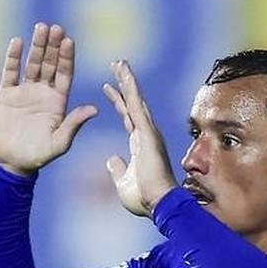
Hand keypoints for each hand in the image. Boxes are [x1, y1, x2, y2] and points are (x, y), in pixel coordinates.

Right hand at [0, 22, 97, 176]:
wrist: (10, 163)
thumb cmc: (37, 156)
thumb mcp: (58, 143)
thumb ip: (73, 125)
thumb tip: (94, 109)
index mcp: (58, 101)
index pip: (65, 73)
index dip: (67, 57)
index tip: (68, 40)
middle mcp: (43, 92)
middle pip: (50, 63)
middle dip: (52, 46)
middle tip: (55, 27)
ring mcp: (24, 91)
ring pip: (32, 63)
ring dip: (36, 46)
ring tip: (40, 27)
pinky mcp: (6, 94)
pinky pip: (10, 72)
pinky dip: (13, 57)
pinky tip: (16, 42)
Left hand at [102, 61, 176, 216]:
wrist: (158, 204)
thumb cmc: (143, 198)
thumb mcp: (123, 181)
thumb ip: (118, 169)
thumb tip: (111, 159)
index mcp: (139, 144)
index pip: (127, 116)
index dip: (118, 101)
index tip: (108, 88)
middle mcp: (145, 134)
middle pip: (132, 102)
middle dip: (124, 83)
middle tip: (117, 64)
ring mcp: (148, 132)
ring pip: (135, 99)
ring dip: (127, 80)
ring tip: (119, 62)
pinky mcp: (147, 133)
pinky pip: (136, 106)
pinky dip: (130, 90)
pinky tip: (125, 76)